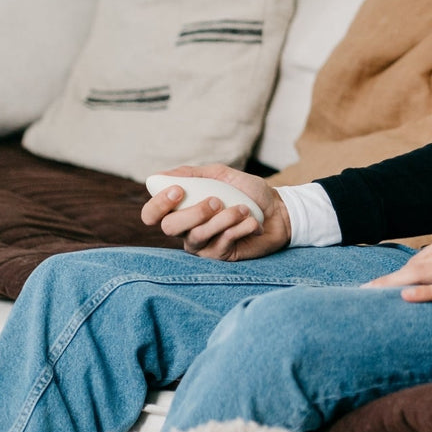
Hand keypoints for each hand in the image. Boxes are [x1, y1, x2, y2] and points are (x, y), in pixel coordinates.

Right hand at [140, 164, 289, 261]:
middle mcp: (187, 229)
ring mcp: (203, 245)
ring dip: (223, 219)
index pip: (152, 214)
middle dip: (193, 212)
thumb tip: (161, 176)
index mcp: (182, 208)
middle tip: (217, 200)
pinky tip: (252, 222)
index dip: (158, 204)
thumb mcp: (222, 175)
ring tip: (243, 209)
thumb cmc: (248, 192)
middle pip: (169, 227)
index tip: (178, 191)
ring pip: (197, 236)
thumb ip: (193, 174)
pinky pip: (221, 243)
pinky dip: (239, 228)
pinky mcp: (220, 256)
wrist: (279, 210)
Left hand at [364, 223, 431, 308]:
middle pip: (416, 266)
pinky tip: (405, 298)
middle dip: (387, 282)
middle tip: (361, 295)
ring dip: (395, 289)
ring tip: (369, 300)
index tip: (372, 285)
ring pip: (424, 276)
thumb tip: (428, 279)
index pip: (421, 257)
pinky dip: (425, 293)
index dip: (396, 274)